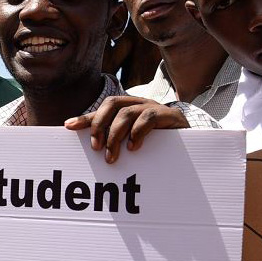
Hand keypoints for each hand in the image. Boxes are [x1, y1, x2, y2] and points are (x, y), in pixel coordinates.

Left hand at [64, 96, 188, 162]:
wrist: (193, 145)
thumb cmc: (158, 146)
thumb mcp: (133, 143)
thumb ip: (115, 142)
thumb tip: (92, 150)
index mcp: (128, 109)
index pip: (102, 110)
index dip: (85, 117)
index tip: (68, 126)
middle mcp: (138, 104)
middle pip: (111, 104)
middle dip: (99, 125)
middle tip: (96, 147)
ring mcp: (154, 108)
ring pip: (126, 113)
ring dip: (115, 136)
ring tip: (112, 156)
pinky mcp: (169, 116)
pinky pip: (148, 118)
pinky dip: (137, 132)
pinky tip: (133, 147)